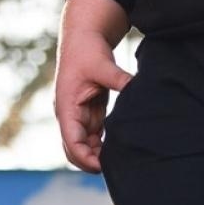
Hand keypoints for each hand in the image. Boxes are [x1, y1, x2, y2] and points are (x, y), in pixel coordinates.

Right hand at [54, 0, 131, 172]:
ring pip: (84, 145)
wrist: (83, 36)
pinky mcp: (88, 111)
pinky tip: (120, 146)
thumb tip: (138, 90)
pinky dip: (103, 144)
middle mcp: (68, 113)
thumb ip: (119, 79)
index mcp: (66, 105)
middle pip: (73, 148)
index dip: (83, 157)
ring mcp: (78, 114)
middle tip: (116, 168)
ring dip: (98, 154)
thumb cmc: (87, 49)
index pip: (70, 140)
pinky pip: (93, 136)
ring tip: (122, 159)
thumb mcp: (103, 64)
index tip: (102, 166)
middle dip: (90, 160)